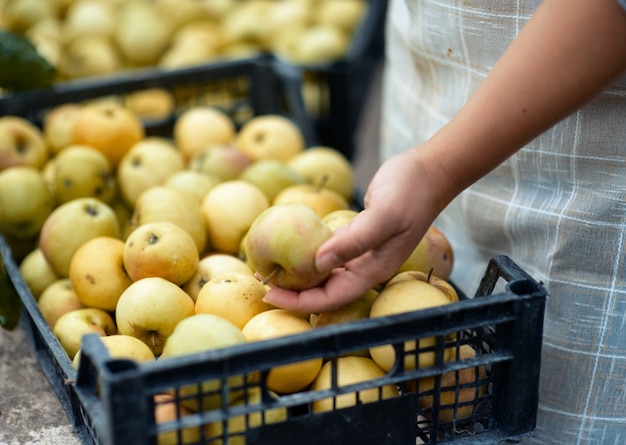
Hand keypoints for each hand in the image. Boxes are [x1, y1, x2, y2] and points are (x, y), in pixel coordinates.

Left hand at [263, 145, 449, 312]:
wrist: (429, 171)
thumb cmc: (410, 191)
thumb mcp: (383, 215)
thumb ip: (354, 241)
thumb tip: (318, 263)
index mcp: (374, 269)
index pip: (332, 297)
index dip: (300, 301)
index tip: (270, 295)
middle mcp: (367, 267)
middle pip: (326, 291)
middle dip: (295, 293)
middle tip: (262, 283)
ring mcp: (362, 253)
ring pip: (326, 274)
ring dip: (300, 275)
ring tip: (270, 270)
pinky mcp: (358, 236)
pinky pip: (329, 253)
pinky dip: (309, 254)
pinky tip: (291, 248)